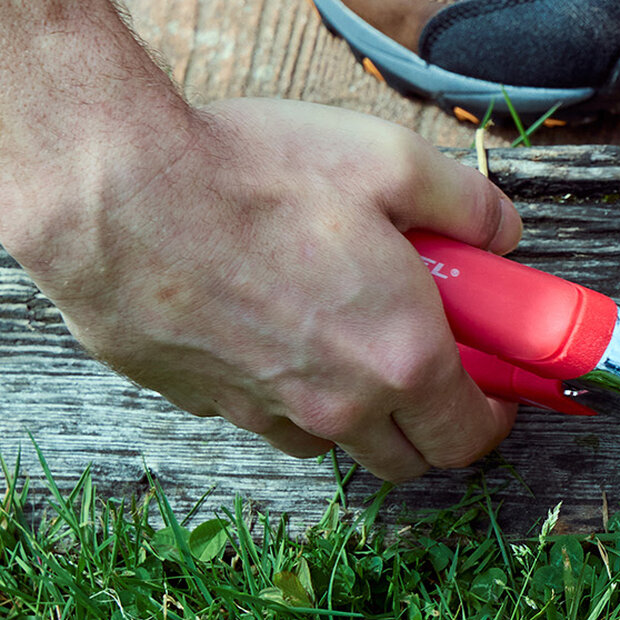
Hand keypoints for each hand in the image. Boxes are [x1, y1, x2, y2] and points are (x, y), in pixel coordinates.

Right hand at [0, 96, 520, 479]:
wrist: (117, 191)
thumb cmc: (255, 172)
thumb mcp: (392, 160)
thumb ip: (468, 204)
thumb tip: (502, 232)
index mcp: (400, 355)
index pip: (469, 437)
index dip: (493, 416)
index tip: (493, 385)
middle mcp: (336, 403)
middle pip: (405, 459)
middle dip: (429, 422)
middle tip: (428, 357)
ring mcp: (263, 410)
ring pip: (331, 441)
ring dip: (354, 408)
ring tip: (343, 328)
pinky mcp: (200, 400)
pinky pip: (263, 414)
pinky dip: (285, 388)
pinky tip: (272, 320)